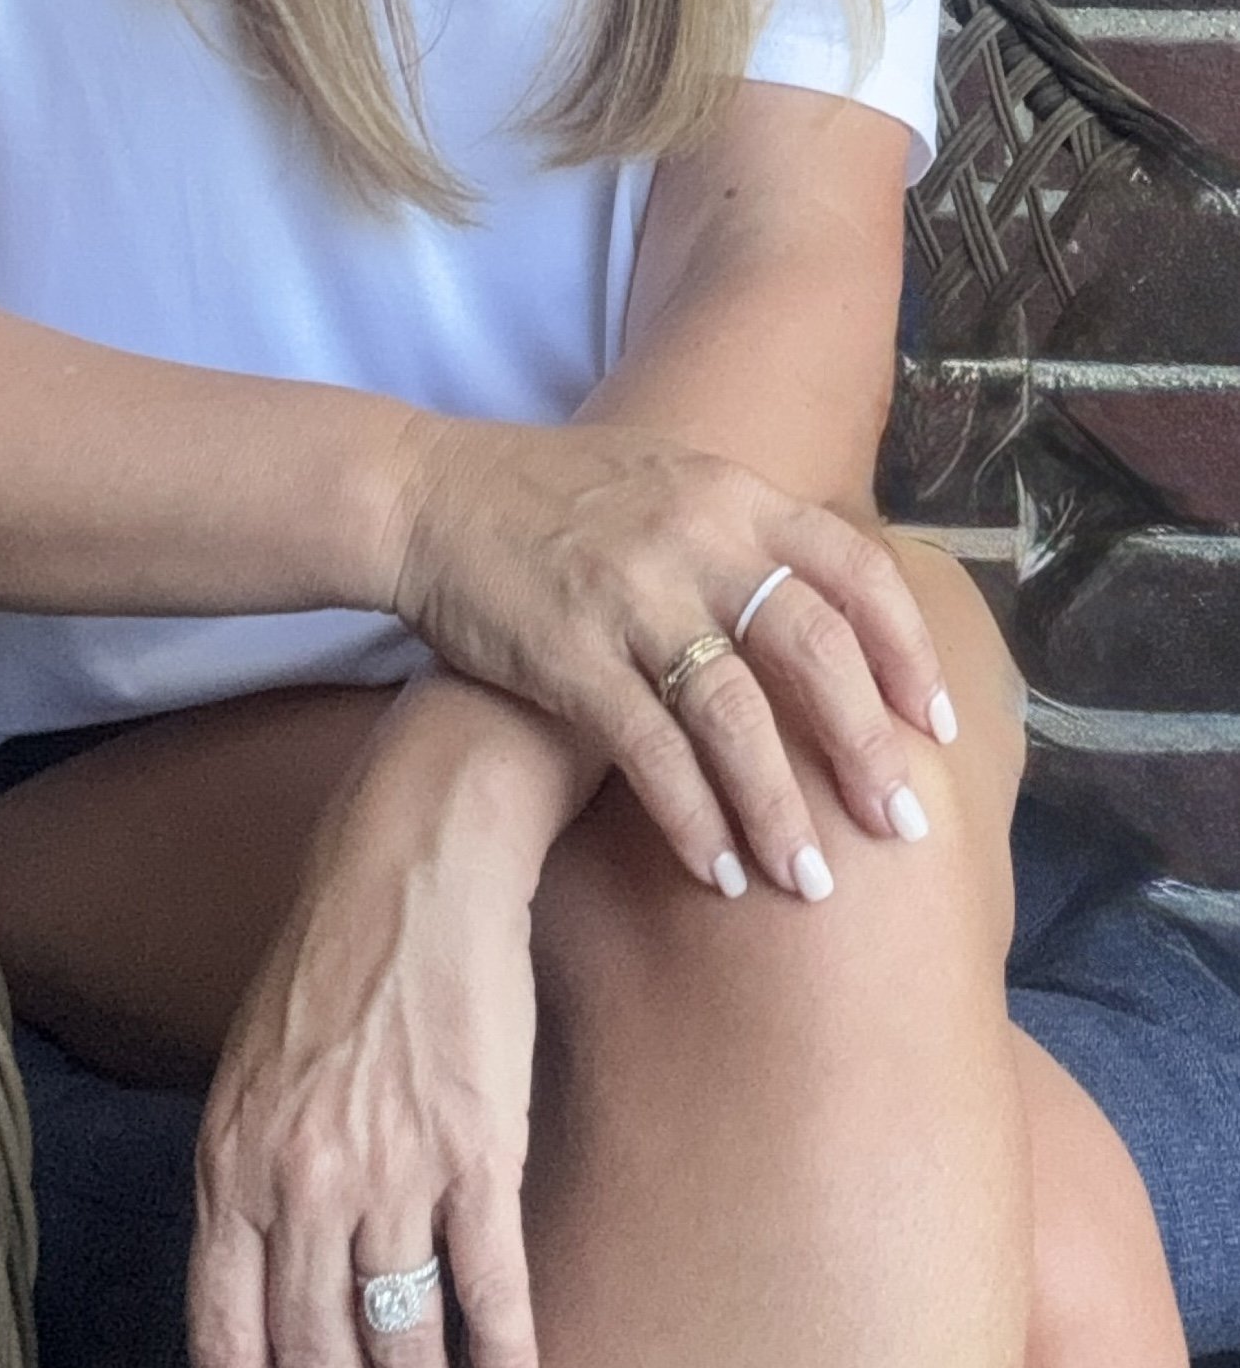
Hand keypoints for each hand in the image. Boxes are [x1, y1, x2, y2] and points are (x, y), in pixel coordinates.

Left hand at [186, 758, 539, 1367]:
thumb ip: (253, 1170)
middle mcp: (298, 1181)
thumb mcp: (252, 1069)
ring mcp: (390, 1170)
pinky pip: (489, 1292)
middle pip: (316, 1354)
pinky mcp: (476, 1151)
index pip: (224, 1333)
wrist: (415, 867)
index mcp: (230, 1162)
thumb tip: (269, 1267)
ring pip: (401, 1337)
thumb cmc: (335, 955)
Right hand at [386, 417, 955, 902]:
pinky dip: (690, 816)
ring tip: (808, 884)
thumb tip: (834, 611)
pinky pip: (649, 750)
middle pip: (814, 651)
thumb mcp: (670, 483)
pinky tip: (716, 870)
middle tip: (901, 828)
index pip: (856, 569)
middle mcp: (695, 539)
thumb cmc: (555, 499)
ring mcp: (632, 596)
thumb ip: (746, 536)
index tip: (939, 725)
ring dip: (779, 808)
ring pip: (736, 717)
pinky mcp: (569, 653)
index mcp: (733, 495)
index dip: (908, 650)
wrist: (428, 495)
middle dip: (865, 748)